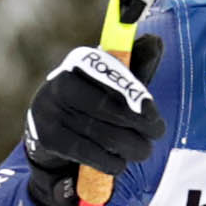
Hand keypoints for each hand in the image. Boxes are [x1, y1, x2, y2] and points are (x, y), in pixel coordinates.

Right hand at [24, 19, 168, 205]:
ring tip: (142, 151)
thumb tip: (156, 42)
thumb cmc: (93, 103)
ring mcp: (49, 110)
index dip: (133, 93)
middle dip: (138, 124)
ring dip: (129, 146)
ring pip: (100, 132)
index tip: (153, 114)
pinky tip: (119, 163)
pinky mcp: (48, 138)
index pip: (109, 74)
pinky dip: (109, 161)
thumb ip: (135, 66)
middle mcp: (59, 82)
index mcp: (79, 62)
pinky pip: (87, 152)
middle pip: (105, 107)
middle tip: (157, 133)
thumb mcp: (114, 83)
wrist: (53, 134)